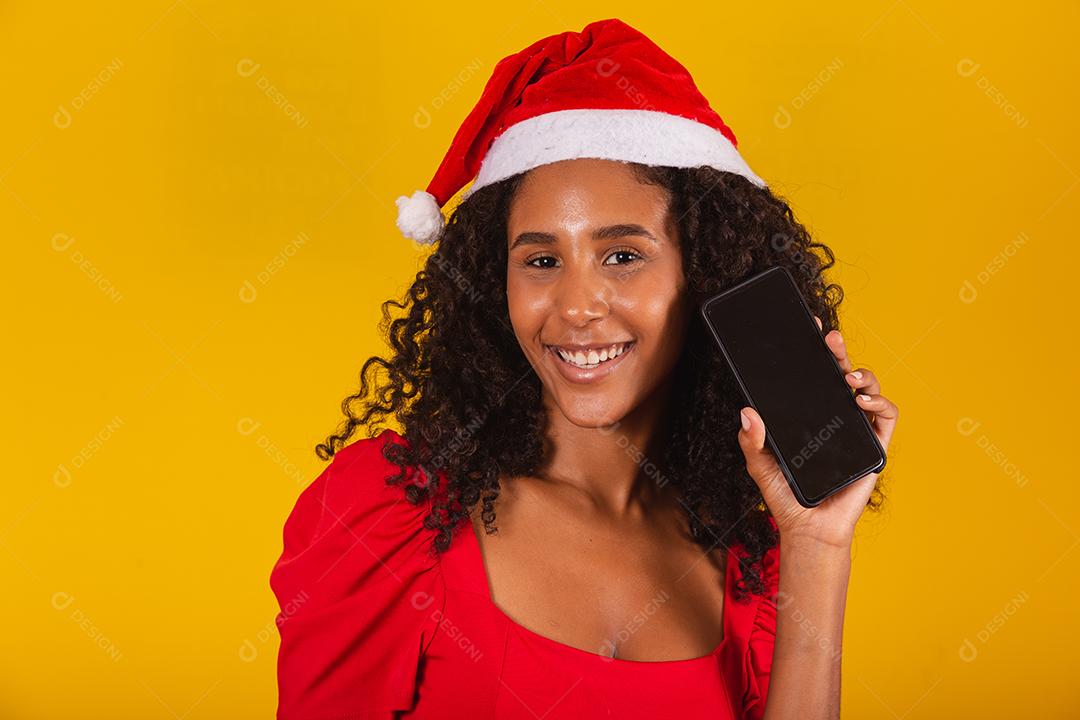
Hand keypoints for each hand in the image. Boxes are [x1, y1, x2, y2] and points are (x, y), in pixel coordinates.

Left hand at [736, 316, 897, 548]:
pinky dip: (880, 400)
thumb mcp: (759, 463)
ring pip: (868, 388)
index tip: (811, 327)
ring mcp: (855, 430)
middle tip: (829, 339)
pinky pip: (887, 416)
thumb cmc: (785, 495)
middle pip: (841, 374)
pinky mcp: (874, 447)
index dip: (816, 351)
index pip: (814, 376)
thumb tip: (746, 411)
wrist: (807, 528)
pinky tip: (861, 399)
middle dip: (838, 351)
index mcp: (809, 415)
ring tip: (847, 376)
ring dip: (863, 373)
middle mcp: (834, 418)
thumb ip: (751, 440)